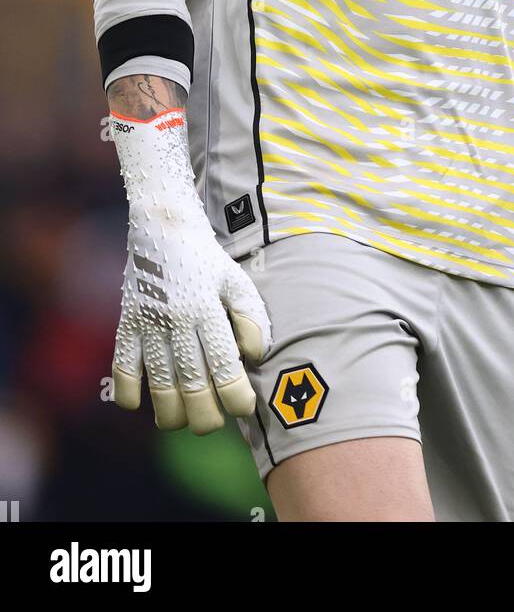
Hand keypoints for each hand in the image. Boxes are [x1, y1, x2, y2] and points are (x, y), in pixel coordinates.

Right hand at [107, 99, 271, 435]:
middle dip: (204, 415)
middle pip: (191, 383)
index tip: (245, 408)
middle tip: (213, 424)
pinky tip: (140, 403)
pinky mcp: (126, 321)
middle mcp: (177, 318)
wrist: (162, 223)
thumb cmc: (206, 257)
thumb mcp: (236, 278)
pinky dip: (128, 391)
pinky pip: (122, 367)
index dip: (236, 396)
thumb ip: (251, 316)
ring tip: (181, 421)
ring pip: (158, 383)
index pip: (224, 365)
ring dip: (170, 412)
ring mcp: (148, 322)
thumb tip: (255, 357)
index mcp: (208, 307)